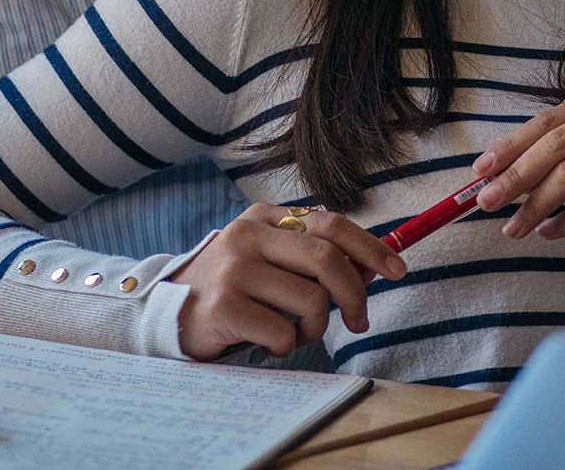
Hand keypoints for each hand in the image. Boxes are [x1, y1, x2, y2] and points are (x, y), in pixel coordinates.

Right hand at [170, 203, 405, 359]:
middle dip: (354, 295)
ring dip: (313, 328)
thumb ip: (309, 257)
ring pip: (311, 300)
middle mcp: (248, 235)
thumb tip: (371, 268)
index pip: (330, 223)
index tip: (397, 269)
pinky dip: (285, 347)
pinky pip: (283, 333)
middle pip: (326, 259)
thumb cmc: (231, 289)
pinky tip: (265, 343)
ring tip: (291, 332)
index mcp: (264, 217)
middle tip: (358, 321)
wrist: (167, 313)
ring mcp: (236, 269)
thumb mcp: (266, 259)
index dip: (370, 247)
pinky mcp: (225, 305)